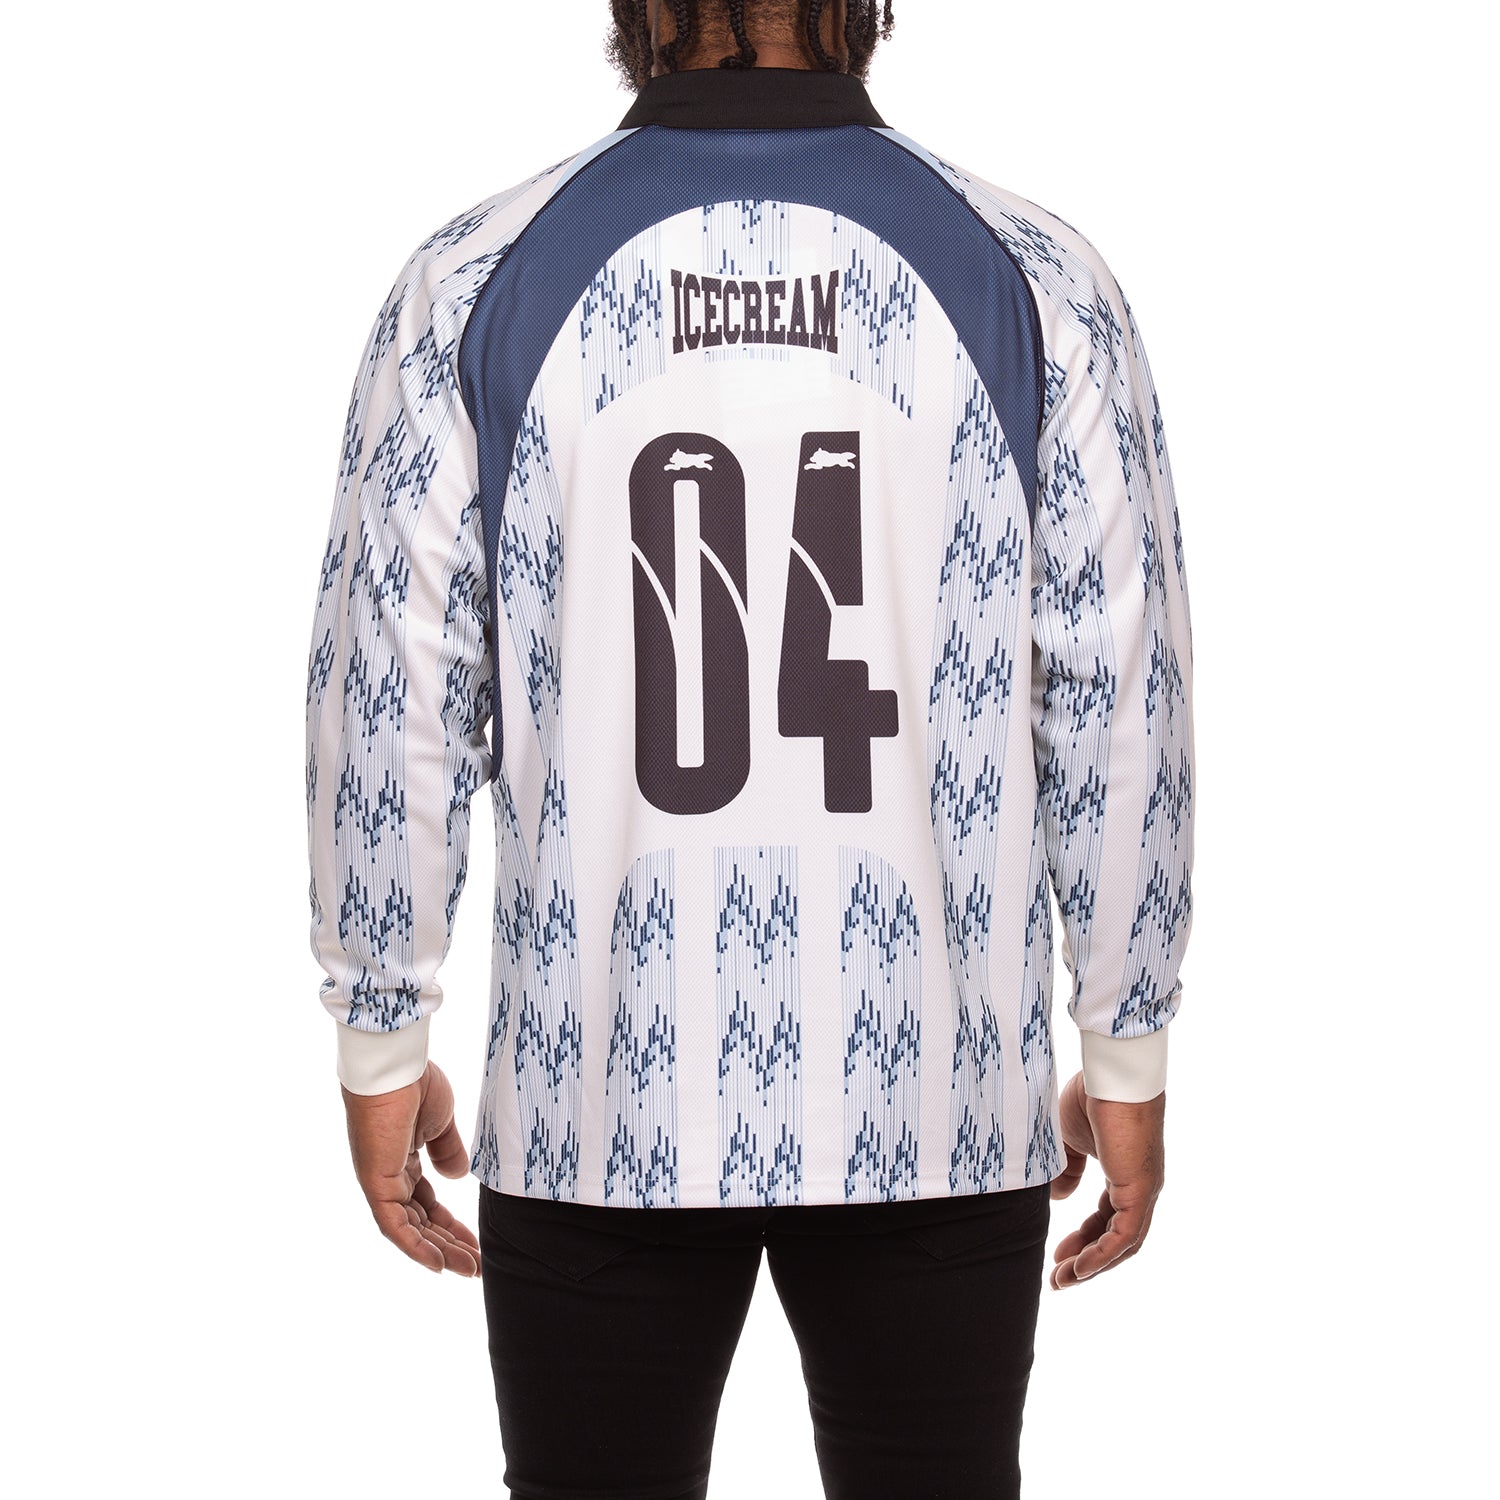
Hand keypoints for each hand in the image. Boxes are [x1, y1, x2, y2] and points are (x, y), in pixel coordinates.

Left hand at [341, 1060, 479, 1276]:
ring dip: (439, 1252)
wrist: (394, 1066)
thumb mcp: (441, 1120)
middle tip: (475, 1266)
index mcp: (402, 1161)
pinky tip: (438, 1264)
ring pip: (410, 1230)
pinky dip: (415, 1247)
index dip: (449, 1225)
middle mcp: (388, 1177)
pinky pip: (394, 1226)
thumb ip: (448, 1149)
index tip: (474, 1242)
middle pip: (421, 1222)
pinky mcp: (376, 1185)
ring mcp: (381, 1183)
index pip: (426, 1203)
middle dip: (448, 1245)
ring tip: (468, 1269)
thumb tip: (456, 1175)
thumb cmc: (415, 1082)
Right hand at [1048, 1069, 1164, 1289]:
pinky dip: (1102, 1256)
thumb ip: (1066, 1169)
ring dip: (1092, 1266)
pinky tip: (1080, 1268)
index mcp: (1126, 1175)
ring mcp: (1144, 1192)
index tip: (1058, 1254)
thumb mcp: (1069, 1139)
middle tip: (1058, 1278)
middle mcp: (1140, 1188)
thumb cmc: (1093, 1097)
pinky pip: (1124, 1236)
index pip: (1107, 1219)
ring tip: (1063, 1280)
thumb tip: (1058, 1197)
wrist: (1111, 1076)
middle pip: (1116, 1239)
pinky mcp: (1141, 1191)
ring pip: (1121, 1244)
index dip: (1084, 1240)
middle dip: (1086, 1261)